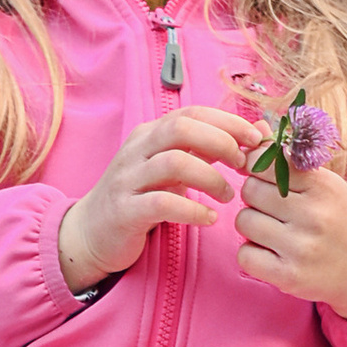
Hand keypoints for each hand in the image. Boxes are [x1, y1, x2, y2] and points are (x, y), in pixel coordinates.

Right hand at [58, 108, 262, 292]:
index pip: (192, 113)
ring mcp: (128, 179)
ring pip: (174, 163)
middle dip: (220, 142)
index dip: (228, 121)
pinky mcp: (124, 211)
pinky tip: (209, 218)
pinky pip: (162, 204)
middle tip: (242, 165)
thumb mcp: (173, 169)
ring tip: (228, 196)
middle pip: (182, 128)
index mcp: (149, 134)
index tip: (256, 138)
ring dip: (210, 178)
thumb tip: (257, 131)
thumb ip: (209, 151)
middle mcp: (137, 150)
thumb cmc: (140, 198)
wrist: (90, 233)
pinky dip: (192, 210)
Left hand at [232, 163, 346, 325]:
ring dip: (251, 225)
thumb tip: (254, 132)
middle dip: (254, 197)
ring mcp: (301, 247)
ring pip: (243, 221)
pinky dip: (252, 254)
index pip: (267, 162)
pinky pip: (245, 255)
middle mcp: (314, 215)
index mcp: (323, 186)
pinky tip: (271, 252)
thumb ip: (288, 160)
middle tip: (272, 208)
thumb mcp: (323, 183)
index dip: (256, 167)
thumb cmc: (337, 218)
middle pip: (250, 190)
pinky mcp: (289, 276)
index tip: (262, 175)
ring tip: (274, 230)